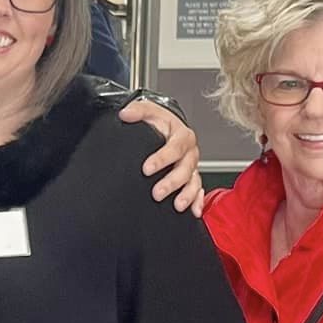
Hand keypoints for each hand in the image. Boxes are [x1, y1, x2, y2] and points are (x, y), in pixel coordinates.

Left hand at [117, 97, 204, 212]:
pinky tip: (193, 210)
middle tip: (157, 192)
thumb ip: (138, 111)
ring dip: (186, 194)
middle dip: (171, 182)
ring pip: (193, 181)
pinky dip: (197, 201)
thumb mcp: (150, 111)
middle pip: (185, 168)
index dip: (162, 159)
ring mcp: (192, 166)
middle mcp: (190, 152)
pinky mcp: (192, 177)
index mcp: (182, 135)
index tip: (147, 168)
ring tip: (177, 205)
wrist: (170, 128)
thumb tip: (125, 113)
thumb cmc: (161, 122)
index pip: (174, 148)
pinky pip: (198, 190)